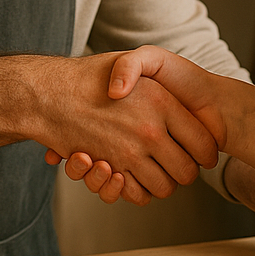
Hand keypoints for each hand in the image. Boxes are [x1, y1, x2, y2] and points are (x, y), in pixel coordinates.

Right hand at [37, 51, 217, 204]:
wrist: (48, 93)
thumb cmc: (91, 75)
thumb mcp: (132, 60)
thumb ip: (167, 82)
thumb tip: (179, 109)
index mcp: (162, 102)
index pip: (204, 144)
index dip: (206, 152)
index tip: (200, 151)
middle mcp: (149, 130)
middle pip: (187, 173)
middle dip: (185, 172)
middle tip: (176, 161)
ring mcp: (129, 153)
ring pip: (164, 188)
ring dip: (160, 183)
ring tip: (153, 167)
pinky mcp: (109, 169)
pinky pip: (136, 195)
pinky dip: (135, 191)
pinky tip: (130, 174)